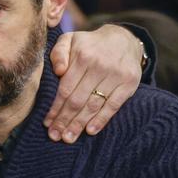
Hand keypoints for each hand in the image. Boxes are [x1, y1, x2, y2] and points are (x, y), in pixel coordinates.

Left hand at [45, 24, 142, 142]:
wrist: (123, 39)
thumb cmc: (90, 45)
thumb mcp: (70, 40)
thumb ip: (59, 52)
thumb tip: (59, 71)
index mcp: (83, 55)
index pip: (66, 88)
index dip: (56, 108)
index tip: (47, 123)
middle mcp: (100, 65)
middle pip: (78, 99)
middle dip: (65, 120)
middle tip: (55, 136)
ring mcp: (116, 75)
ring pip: (94, 105)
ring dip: (80, 124)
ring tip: (69, 137)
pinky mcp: (129, 83)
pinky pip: (113, 105)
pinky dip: (101, 120)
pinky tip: (90, 131)